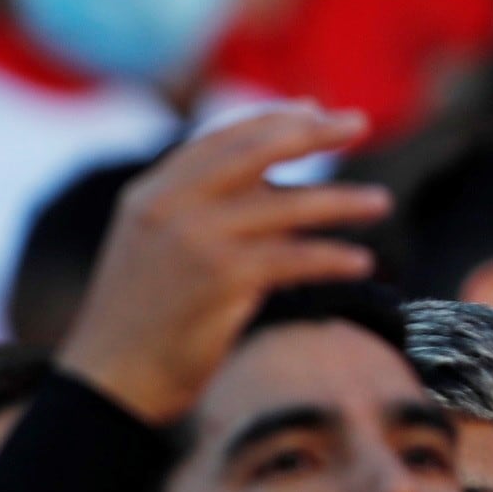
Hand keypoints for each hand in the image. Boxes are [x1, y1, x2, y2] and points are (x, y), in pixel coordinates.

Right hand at [56, 106, 389, 426]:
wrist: (110, 380)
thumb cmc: (141, 321)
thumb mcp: (156, 247)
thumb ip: (200, 210)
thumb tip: (271, 184)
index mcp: (151, 192)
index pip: (222, 139)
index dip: (272, 120)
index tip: (314, 111)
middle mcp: (171, 206)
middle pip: (256, 152)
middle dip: (313, 132)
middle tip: (358, 123)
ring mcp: (196, 240)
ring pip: (287, 207)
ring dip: (342, 202)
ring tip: (382, 201)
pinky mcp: (222, 280)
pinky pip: (294, 259)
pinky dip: (332, 259)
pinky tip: (362, 262)